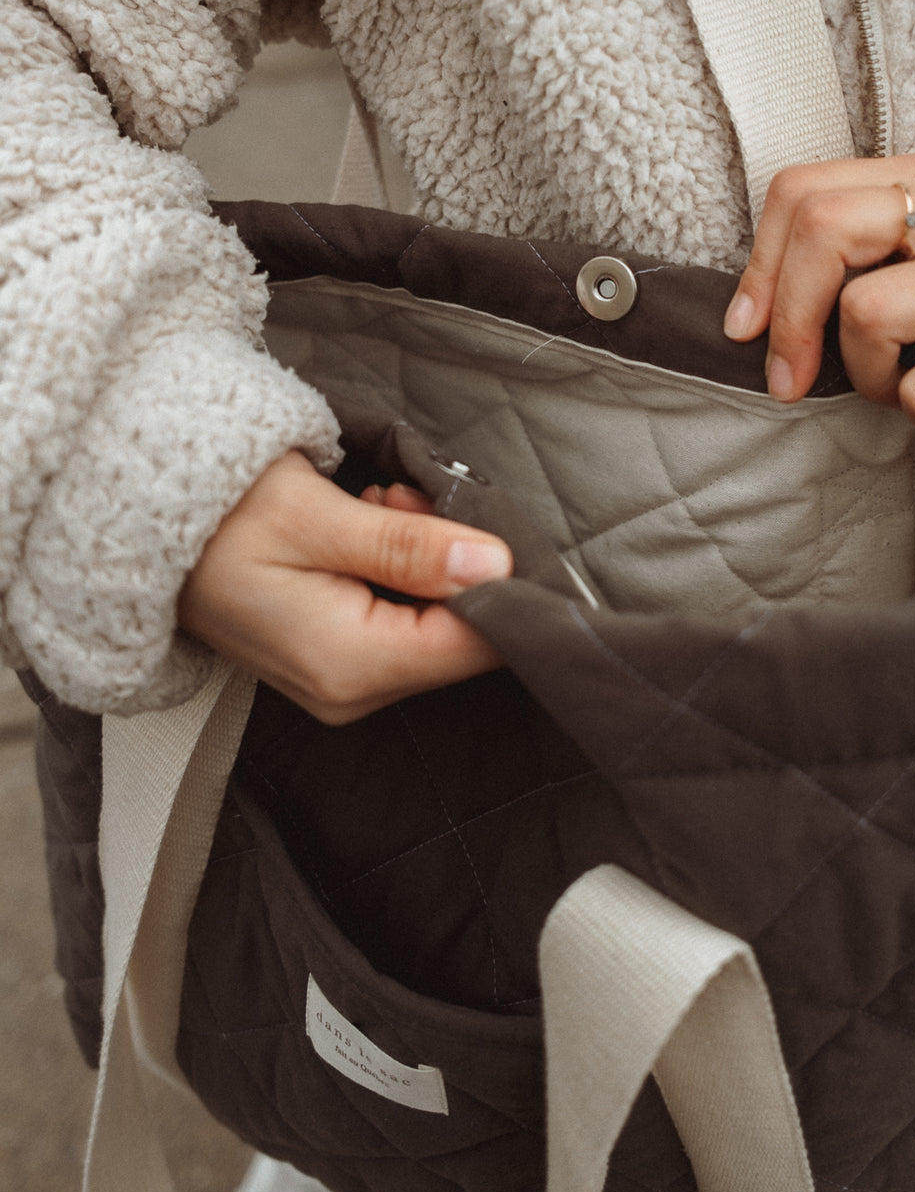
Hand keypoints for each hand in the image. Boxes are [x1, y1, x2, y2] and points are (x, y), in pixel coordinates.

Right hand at [177, 451, 511, 723]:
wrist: (137, 529)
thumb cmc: (216, 515)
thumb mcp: (315, 516)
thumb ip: (409, 547)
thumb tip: (496, 564)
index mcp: (352, 665)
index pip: (478, 643)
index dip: (499, 578)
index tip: (469, 515)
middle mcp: (354, 692)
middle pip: (461, 634)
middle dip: (452, 560)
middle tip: (401, 498)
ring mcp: (344, 684)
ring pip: (436, 622)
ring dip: (425, 556)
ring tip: (375, 503)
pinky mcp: (337, 663)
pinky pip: (403, 621)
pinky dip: (401, 568)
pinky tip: (366, 524)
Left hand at [722, 153, 914, 429]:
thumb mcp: (895, 266)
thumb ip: (829, 263)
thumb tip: (743, 321)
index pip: (802, 190)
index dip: (760, 268)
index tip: (746, 329)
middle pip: (825, 230)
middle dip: (789, 319)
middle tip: (788, 380)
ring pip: (868, 311)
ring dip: (865, 373)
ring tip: (898, 381)